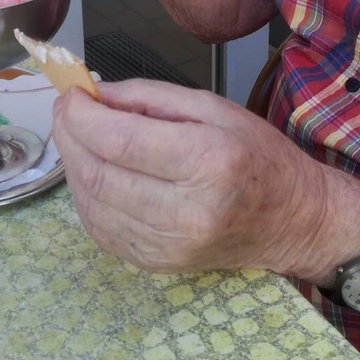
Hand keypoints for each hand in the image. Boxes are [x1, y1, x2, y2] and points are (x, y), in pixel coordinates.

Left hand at [53, 78, 359, 279]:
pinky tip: (95, 173)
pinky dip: (86, 197)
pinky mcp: (156, 265)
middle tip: (65, 111)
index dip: (82, 116)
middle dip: (69, 137)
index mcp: (208, 162)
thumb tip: (94, 95)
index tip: (70, 94)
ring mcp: (169, 246)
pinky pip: (100, 229)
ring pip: (91, 204)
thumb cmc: (258, 156)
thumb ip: (150, 97)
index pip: (121, 140)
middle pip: (98, 174)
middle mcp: (186, 211)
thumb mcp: (213, 108)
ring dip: (74, 166)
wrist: (293, 222)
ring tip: (79, 138)